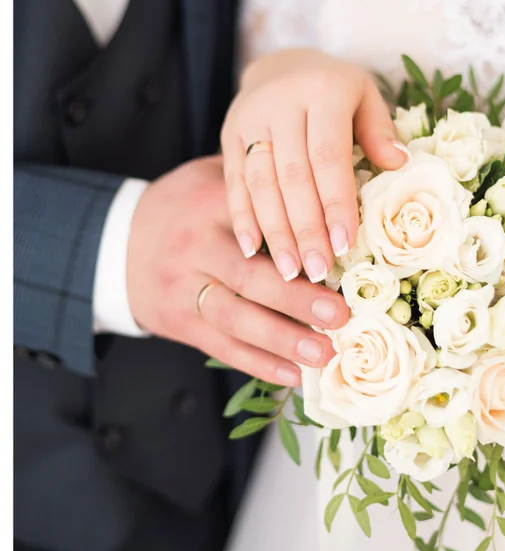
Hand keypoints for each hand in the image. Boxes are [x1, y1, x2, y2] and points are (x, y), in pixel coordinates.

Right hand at [126, 156, 349, 385]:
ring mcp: (183, 289)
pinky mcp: (178, 322)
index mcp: (211, 205)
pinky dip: (258, 364)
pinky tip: (294, 376)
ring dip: (282, 340)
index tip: (340, 261)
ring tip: (324, 354)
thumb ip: (258, 177)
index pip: (261, 224)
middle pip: (249, 278)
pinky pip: (221, 347)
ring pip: (235, 319)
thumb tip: (323, 175)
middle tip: (341, 315)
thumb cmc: (183, 204)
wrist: (116, 241)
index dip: (300, 244)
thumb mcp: (212, 175)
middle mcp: (195, 248)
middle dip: (298, 301)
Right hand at [221, 48, 408, 282]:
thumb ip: (378, 129)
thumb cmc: (334, 88)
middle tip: (318, 271)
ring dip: (275, 231)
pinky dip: (243, 217)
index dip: (336, 202)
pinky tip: (253, 250)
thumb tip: (399, 164)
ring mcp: (248, 119)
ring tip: (290, 271)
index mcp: (322, 90)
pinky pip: (234, 181)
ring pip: (260, 183)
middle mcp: (280, 102)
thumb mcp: (365, 94)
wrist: (280, 64)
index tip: (345, 244)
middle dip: (305, 228)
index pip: (328, 155)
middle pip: (292, 176)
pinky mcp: (228, 135)